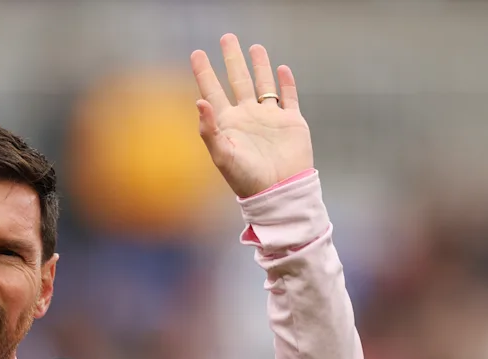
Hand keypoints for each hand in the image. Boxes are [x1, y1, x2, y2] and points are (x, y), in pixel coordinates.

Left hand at [190, 34, 313, 197]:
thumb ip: (210, 129)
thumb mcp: (223, 155)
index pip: (212, 91)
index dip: (204, 72)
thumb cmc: (247, 179)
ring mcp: (269, 119)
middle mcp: (247, 117)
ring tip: (255, 47)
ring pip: (263, 85)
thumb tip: (198, 101)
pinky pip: (288, 98)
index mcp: (228, 124)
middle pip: (237, 80)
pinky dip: (285, 83)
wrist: (279, 191)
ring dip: (259, 66)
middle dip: (232, 59)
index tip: (196, 53)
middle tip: (227, 38)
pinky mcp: (291, 123)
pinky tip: (281, 69)